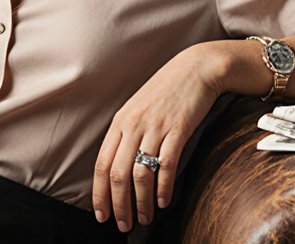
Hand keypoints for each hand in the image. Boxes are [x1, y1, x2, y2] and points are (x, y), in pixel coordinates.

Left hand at [92, 43, 227, 231]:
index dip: (99, 194)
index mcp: (120, 123)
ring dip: (141, 202)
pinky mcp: (178, 130)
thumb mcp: (137, 109)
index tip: (101, 214)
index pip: (101, 165)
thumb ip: (126, 135)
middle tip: (123, 225)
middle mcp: (133, 126)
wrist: (195, 69)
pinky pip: (166, 165)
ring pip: (141, 174)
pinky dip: (163, 188)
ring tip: (144, 218)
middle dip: (119, 205)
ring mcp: (155, 128)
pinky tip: (163, 201)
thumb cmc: (166, 91)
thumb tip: (118, 167)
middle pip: (118, 174)